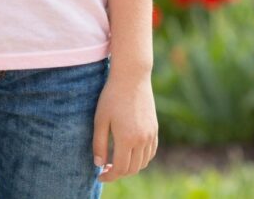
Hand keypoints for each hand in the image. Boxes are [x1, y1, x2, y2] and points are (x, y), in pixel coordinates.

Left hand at [92, 69, 157, 183]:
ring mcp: (150, 135)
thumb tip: (99, 165)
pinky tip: (130, 153)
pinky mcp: (155, 129)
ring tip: (117, 161)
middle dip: (118, 173)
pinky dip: (141, 158)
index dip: (109, 176)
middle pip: (132, 169)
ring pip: (143, 163)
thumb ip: (99, 144)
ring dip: (130, 167)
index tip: (99, 175)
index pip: (120, 169)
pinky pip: (150, 152)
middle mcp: (142, 140)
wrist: (132, 77)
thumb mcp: (100, 120)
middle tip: (106, 169)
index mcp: (127, 139)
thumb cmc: (112, 96)